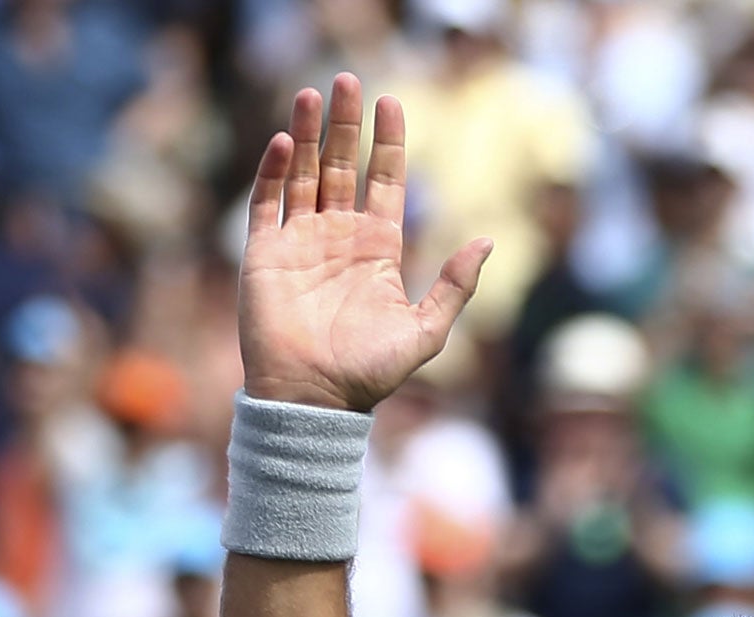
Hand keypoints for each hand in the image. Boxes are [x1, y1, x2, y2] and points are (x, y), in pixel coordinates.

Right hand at [239, 75, 491, 412]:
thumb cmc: (371, 372)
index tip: (392, 101)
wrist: (316, 400)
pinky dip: (273, 172)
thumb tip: (489, 240)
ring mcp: (299, 241)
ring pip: (302, 173)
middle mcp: (338, 237)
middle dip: (345, 123)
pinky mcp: (264, 254)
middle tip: (348, 80)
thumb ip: (455, 286)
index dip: (387, 142)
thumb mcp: (426, 330)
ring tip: (312, 93)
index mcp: (377, 249)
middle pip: (341, 165)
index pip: (384, 180)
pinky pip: (266, 203)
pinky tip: (283, 141)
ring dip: (305, 133)